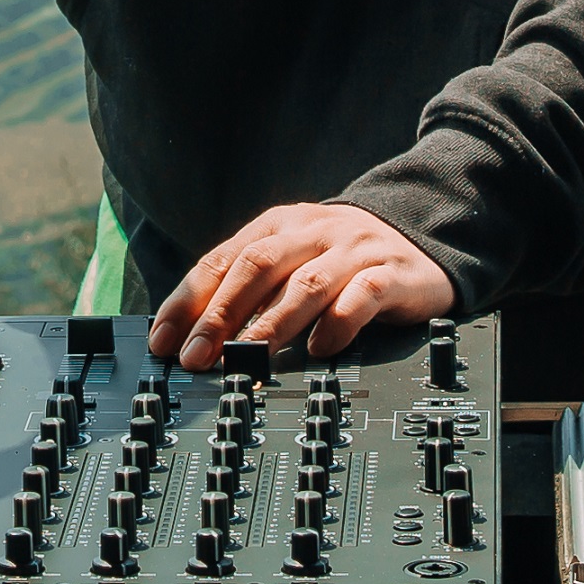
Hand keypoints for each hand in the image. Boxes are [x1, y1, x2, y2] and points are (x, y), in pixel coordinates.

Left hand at [148, 203, 455, 367]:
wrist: (418, 237)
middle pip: (258, 267)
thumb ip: (249, 289)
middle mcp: (312, 233)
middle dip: (222, 314)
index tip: (165, 340)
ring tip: (248, 356)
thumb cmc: (340, 259)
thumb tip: (191, 335)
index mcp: (278, 226)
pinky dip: (340, 320)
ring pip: (307, 283)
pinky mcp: (393, 274)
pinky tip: (322, 348)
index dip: (189, 301)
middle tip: (198, 356)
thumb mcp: (291, 261)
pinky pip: (364, 294)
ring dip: (272, 322)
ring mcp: (354, 251)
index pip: (222, 259)